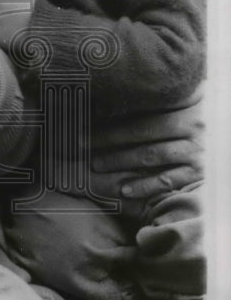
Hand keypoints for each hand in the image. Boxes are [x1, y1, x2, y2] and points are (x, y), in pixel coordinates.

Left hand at [86, 99, 203, 200]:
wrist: (219, 153)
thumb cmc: (185, 131)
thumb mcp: (173, 116)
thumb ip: (147, 114)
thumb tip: (103, 110)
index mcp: (183, 110)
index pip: (140, 118)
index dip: (110, 126)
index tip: (84, 133)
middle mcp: (192, 128)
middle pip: (143, 136)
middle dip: (109, 144)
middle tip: (82, 150)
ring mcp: (196, 152)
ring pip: (152, 156)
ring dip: (121, 162)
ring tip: (97, 166)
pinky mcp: (198, 175)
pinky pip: (166, 181)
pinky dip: (144, 185)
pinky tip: (124, 189)